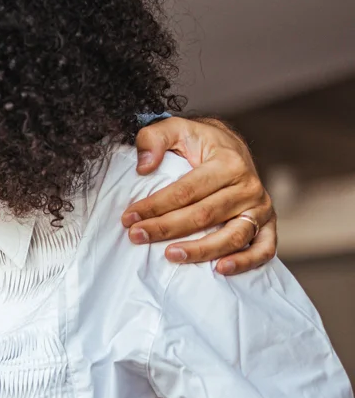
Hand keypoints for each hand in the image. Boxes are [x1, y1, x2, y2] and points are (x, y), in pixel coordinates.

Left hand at [122, 117, 275, 274]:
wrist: (230, 146)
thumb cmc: (199, 141)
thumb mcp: (174, 128)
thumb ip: (154, 138)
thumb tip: (144, 167)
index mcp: (227, 163)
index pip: (186, 191)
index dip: (155, 206)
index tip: (129, 217)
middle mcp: (248, 186)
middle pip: (205, 215)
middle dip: (167, 228)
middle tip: (137, 236)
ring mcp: (260, 207)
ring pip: (233, 236)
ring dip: (202, 250)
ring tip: (171, 256)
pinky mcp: (267, 224)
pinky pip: (263, 248)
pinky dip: (245, 262)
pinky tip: (221, 269)